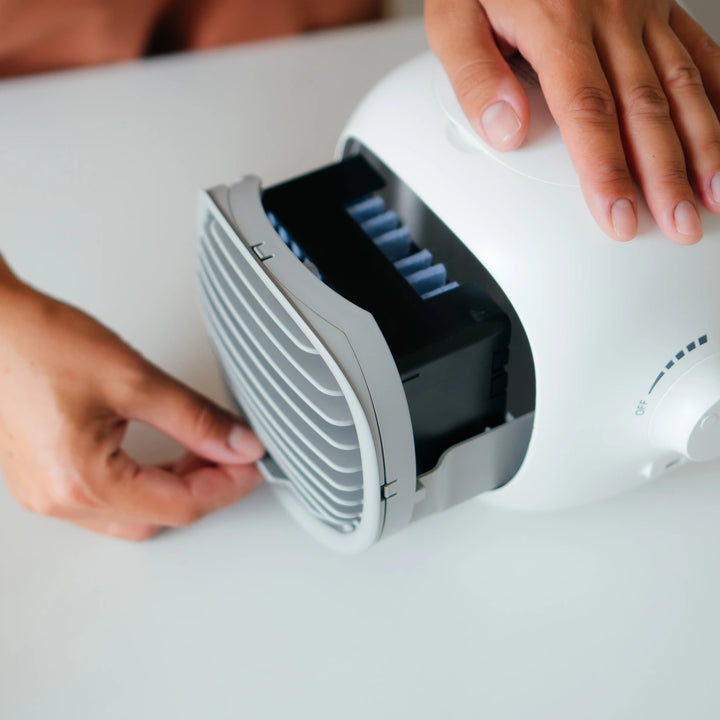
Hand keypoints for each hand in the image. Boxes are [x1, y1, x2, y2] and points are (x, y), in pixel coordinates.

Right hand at [0, 259, 264, 540]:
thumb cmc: (38, 343)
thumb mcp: (135, 379)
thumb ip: (196, 418)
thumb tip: (239, 444)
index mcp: (82, 481)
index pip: (180, 505)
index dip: (227, 485)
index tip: (253, 463)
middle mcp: (59, 499)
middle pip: (159, 517)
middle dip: (204, 488)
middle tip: (234, 454)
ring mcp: (46, 493)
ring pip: (134, 514)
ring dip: (175, 488)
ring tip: (205, 451)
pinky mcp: (43, 478)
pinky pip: (107, 500)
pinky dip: (145, 483)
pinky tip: (164, 455)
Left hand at [425, 0, 719, 243]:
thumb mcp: (454, 16)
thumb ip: (476, 74)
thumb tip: (507, 129)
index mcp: (557, 22)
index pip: (588, 113)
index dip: (607, 172)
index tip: (620, 217)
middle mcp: (609, 16)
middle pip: (644, 108)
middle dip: (665, 174)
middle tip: (679, 225)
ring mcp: (640, 9)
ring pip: (681, 84)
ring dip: (705, 144)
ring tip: (715, 195)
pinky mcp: (656, 3)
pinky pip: (696, 49)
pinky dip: (717, 91)